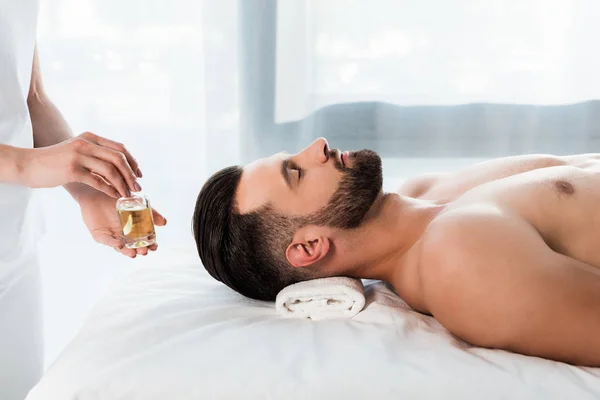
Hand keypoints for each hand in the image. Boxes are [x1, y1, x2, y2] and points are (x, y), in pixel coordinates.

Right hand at [20, 132, 141, 197]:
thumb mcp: (77, 151)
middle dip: (131, 175)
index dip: (133, 161)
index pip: (120, 147)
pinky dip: (110, 189)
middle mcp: (86, 143)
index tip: (139, 174)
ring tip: (127, 194)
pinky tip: (115, 196)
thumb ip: (95, 153)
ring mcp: (79, 155)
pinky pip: (98, 181)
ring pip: (110, 170)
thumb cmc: (55, 161)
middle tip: (137, 188)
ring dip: (122, 184)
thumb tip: (118, 165)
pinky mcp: (72, 169)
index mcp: (90, 137)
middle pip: (119, 158)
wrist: (29, 164)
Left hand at [77, 185, 166, 257]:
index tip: (154, 247)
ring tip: (133, 253)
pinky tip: (119, 244)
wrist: (100, 190)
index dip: (150, 244)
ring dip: (127, 251)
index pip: (144, 240)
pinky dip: (113, 243)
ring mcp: (113, 236)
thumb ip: (151, 212)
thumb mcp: (139, 204)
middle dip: (140, 250)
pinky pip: (107, 241)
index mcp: (134, 229)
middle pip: (134, 246)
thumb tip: (164, 223)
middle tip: (144, 251)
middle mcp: (124, 235)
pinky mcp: (101, 235)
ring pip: (121, 247)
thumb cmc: (119, 198)